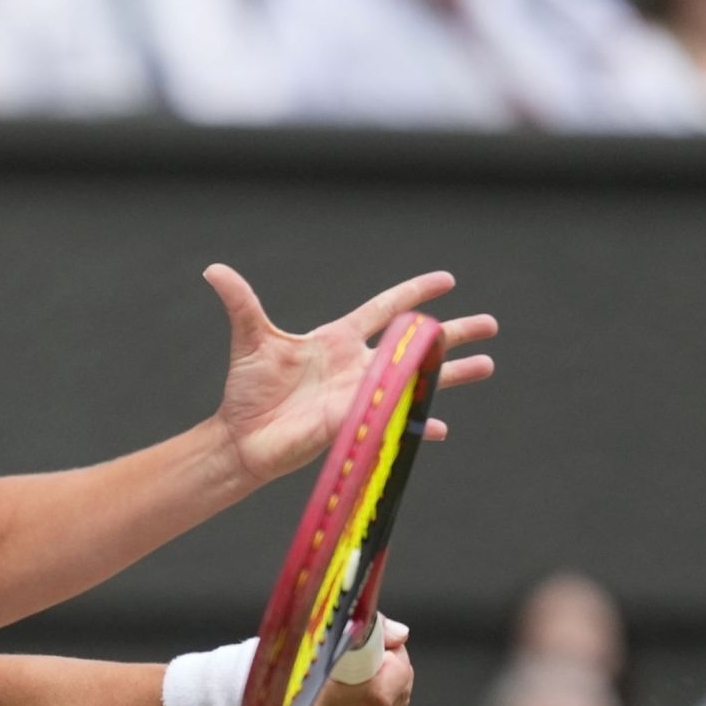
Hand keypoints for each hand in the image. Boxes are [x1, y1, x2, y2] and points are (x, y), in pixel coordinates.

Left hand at [206, 265, 496, 485]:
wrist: (243, 437)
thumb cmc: (250, 391)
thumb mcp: (251, 340)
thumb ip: (241, 303)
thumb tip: (213, 268)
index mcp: (337, 340)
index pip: (385, 309)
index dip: (414, 293)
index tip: (447, 279)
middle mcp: (358, 366)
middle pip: (416, 343)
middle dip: (453, 332)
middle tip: (491, 324)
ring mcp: (362, 395)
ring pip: (417, 380)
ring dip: (452, 374)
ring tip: (488, 365)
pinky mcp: (356, 422)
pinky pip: (395, 422)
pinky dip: (417, 425)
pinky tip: (441, 427)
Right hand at [291, 617, 413, 705]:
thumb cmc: (291, 669)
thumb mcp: (316, 638)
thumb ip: (363, 630)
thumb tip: (399, 635)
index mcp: (320, 704)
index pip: (383, 688)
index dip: (393, 659)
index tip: (382, 644)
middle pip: (397, 696)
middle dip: (396, 670)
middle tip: (378, 654)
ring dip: (393, 687)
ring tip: (370, 674)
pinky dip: (387, 705)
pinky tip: (367, 694)